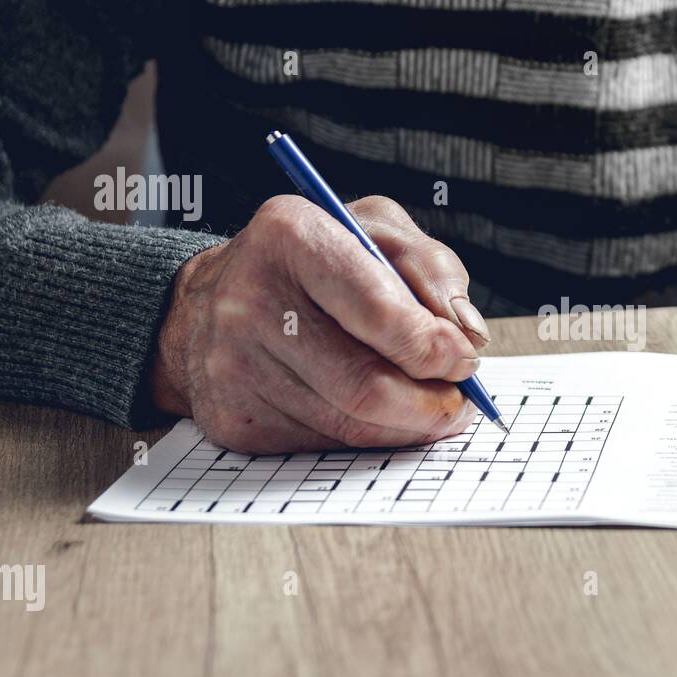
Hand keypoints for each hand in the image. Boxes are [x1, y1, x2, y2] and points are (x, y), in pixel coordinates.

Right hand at [150, 195, 491, 452]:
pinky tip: (375, 414)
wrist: (210, 300)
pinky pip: (324, 445)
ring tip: (430, 408)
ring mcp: (234, 366)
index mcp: (291, 236)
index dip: (433, 347)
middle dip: (431, 402)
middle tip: (458, 400)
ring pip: (350, 425)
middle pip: (366, 385)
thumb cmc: (310, 261)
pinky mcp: (233, 418)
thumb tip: (467, 333)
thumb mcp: (375, 231)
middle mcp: (250, 301)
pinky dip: (366, 436)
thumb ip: (432, 270)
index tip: (463, 358)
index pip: (378, 311)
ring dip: (408, 426)